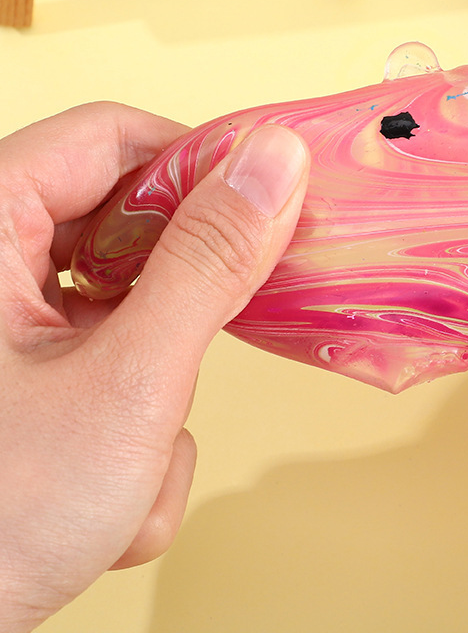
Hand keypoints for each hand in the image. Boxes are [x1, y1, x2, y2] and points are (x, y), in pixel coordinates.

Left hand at [0, 103, 308, 632]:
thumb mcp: (126, 384)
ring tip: (137, 462)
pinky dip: (136, 428)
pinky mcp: (27, 380)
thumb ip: (209, 262)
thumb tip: (275, 163)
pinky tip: (112, 495)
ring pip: (131, 309)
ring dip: (161, 392)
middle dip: (181, 311)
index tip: (269, 202)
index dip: (198, 160)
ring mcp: (8, 332)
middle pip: (124, 226)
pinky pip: (113, 363)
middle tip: (208, 348)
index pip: (108, 136)